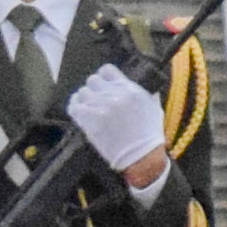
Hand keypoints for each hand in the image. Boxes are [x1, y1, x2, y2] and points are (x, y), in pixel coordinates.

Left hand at [63, 65, 168, 180]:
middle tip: (97, 97)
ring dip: (85, 98)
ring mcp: (99, 107)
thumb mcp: (153, 106)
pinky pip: (73, 106)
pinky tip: (80, 112)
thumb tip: (132, 86)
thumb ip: (141, 92)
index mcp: (129, 89)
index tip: (105, 83)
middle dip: (95, 88)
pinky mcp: (89, 121)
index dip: (104, 76)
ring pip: (82, 92)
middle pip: (92, 80)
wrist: (141, 155)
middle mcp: (112, 94)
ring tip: (88, 106)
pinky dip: (75, 108)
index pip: (107, 70)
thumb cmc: (149, 133)